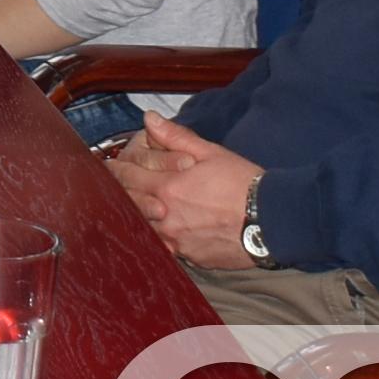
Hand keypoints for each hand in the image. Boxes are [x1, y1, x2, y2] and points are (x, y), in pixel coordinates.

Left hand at [105, 119, 260, 270]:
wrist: (272, 220)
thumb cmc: (244, 183)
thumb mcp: (211, 153)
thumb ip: (176, 137)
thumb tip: (149, 120)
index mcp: (168, 188)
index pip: (126, 178)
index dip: (112, 171)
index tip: (105, 168)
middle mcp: (167, 217)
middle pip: (129, 207)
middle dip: (120, 195)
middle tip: (114, 189)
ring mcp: (178, 241)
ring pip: (145, 231)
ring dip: (139, 219)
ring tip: (138, 210)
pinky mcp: (192, 258)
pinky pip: (167, 249)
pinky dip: (162, 240)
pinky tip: (164, 232)